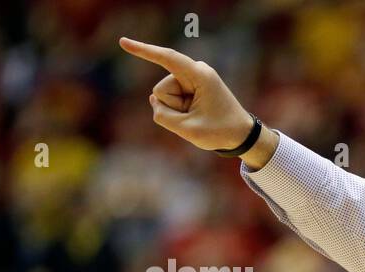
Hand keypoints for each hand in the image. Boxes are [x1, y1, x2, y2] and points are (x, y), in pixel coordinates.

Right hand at [118, 37, 254, 151]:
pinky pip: (172, 100)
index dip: (143, 51)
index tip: (123, 42)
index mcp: (199, 75)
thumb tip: (153, 100)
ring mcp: (192, 78)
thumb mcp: (188, 129)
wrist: (242, 135)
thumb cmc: (220, 132)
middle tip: (198, 117)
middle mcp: (195, 71)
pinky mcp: (190, 86)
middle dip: (173, 108)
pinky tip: (196, 114)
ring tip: (199, 116)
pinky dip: (180, 111)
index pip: (166, 58)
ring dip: (178, 111)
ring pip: (165, 97)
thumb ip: (162, 115)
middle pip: (162, 90)